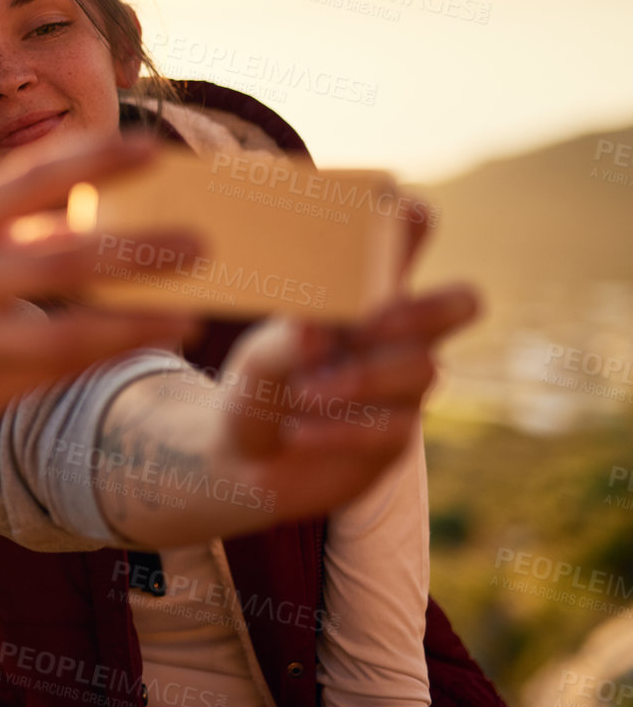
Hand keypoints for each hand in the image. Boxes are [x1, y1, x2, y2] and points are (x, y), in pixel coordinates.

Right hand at [0, 136, 202, 445]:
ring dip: (135, 318)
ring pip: (65, 329)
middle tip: (200, 242)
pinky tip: (152, 337)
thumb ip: (14, 224)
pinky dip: (109, 352)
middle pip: (60, 257)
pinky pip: (55, 369)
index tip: (151, 148)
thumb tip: (95, 204)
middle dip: (137, 250)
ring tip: (190, 311)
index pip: (29, 179)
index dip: (93, 162)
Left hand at [222, 283, 477, 515]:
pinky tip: (297, 433)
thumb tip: (314, 331)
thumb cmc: (262, 389)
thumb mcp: (260, 361)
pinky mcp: (393, 440)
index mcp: (368, 306)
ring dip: (362, 378)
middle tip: (360, 331)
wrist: (249, 459)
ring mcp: (402, 390)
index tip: (384, 265)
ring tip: (303, 393)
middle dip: (415, 315)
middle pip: (457, 306)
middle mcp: (396, 341)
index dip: (429, 246)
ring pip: (422, 369)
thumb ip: (284, 343)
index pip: (422, 261)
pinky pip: (389, 428)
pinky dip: (339, 429)